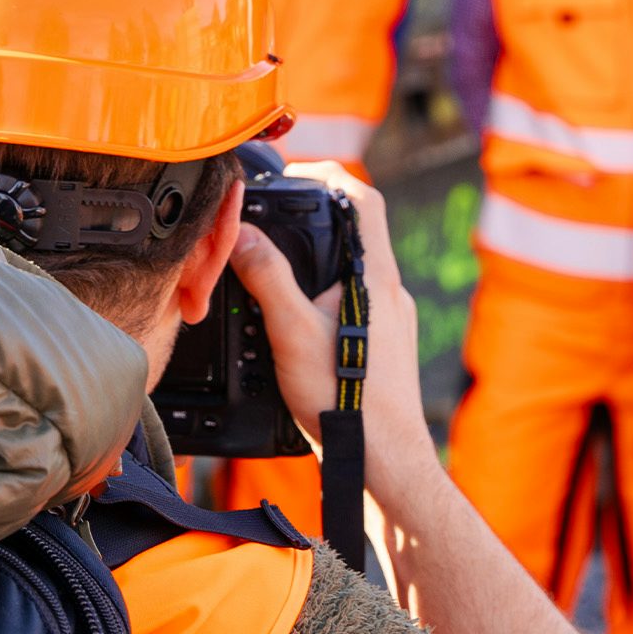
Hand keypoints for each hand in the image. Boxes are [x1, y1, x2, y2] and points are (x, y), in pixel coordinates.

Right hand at [226, 166, 432, 478]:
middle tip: (273, 219)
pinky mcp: (386, 345)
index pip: (363, 198)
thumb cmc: (345, 400)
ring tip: (276, 272)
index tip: (292, 175)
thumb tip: (240, 233)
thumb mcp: (290, 331)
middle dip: (313, 219)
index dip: (328, 174)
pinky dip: (324, 296)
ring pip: (353, 270)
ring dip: (317, 262)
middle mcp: (390, 292)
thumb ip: (265, 277)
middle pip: (356, 231)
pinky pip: (354, 302)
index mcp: (374, 277)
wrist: (382, 459)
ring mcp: (392, 320)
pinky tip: (296, 321)